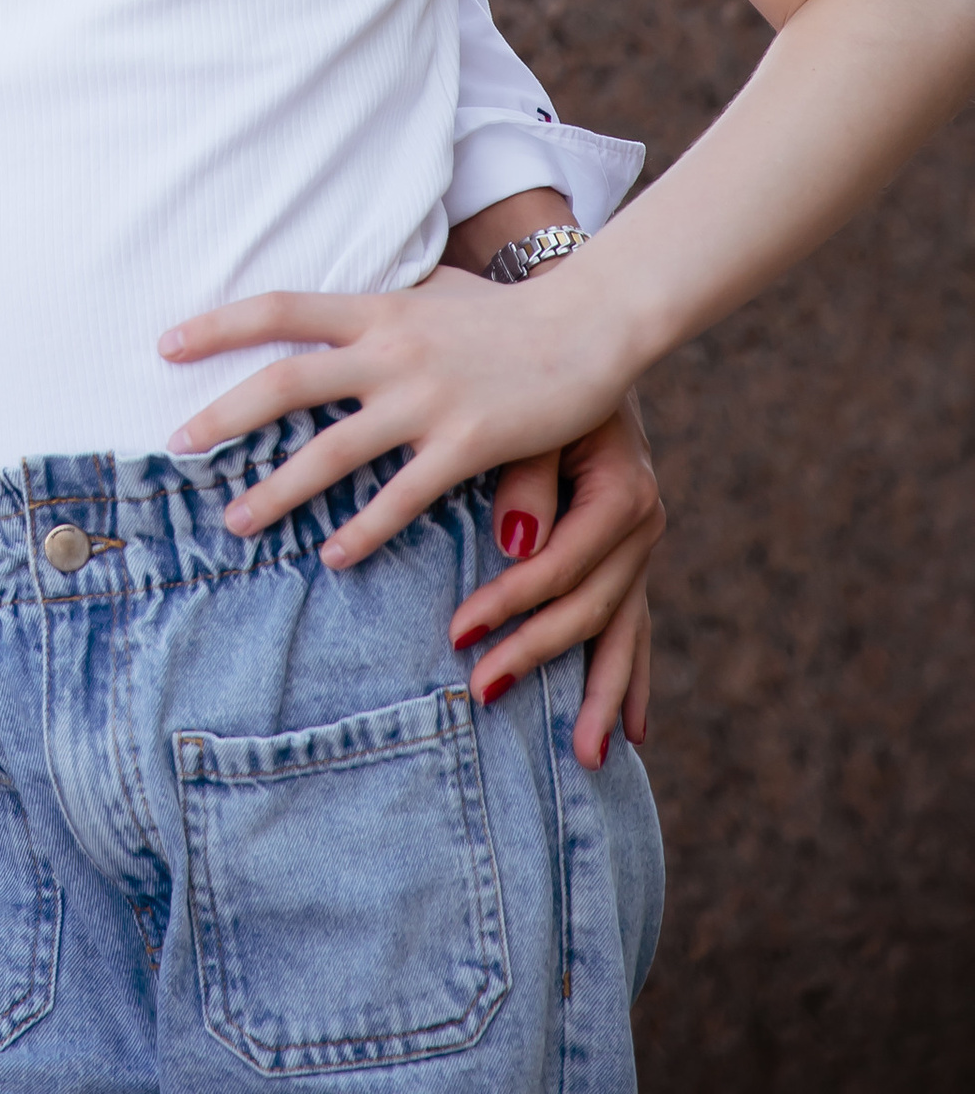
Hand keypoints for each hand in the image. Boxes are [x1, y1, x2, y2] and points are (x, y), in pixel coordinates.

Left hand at [158, 264, 626, 574]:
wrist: (588, 325)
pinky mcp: (467, 443)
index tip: (166, 345)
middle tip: (175, 444)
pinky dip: (362, 530)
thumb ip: (390, 303)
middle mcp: (392, 350)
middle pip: (287, 383)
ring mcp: (427, 398)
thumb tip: (347, 301)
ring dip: (277, 491)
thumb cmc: (509, 312)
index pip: (281, 310)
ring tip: (235, 521)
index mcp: (380, 309)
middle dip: (225, 415)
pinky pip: (400, 496)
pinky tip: (334, 556)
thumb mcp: (438, 293)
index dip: (219, 326)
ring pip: (331, 451)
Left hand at [450, 391, 661, 766]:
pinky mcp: (628, 560)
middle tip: (482, 690)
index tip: (457, 631)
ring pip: (622, 631)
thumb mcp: (533, 412)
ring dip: (600, 692)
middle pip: (591, 608)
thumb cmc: (538, 372)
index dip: (511, 602)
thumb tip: (513, 545)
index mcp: (623, 491)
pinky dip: (630, 677)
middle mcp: (642, 526)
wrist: (576, 342)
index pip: (563, 565)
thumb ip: (524, 473)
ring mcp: (639, 549)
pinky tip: (634, 731)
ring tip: (587, 757)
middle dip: (537, 653)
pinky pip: (632, 626)